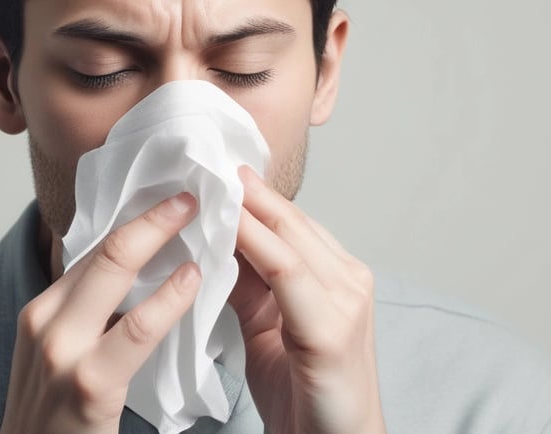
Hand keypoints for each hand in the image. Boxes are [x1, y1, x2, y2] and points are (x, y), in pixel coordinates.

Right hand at [0, 193, 201, 433]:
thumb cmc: (55, 416)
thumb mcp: (59, 353)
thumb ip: (90, 315)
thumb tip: (138, 277)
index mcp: (41, 310)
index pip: (91, 253)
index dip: (133, 223)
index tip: (166, 200)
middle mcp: (44, 320)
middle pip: (102, 250)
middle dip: (150, 215)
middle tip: (188, 193)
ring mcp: (62, 349)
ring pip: (115, 273)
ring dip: (160, 237)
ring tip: (196, 217)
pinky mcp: (88, 382)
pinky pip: (137, 328)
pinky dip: (169, 297)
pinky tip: (192, 280)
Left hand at [228, 166, 385, 433]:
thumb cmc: (303, 391)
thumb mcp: (268, 326)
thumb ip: (250, 285)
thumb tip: (217, 245)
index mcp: (336, 278)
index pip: (291, 222)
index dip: (251, 195)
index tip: (210, 168)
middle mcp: (348, 280)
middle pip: (291, 220)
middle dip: (246, 189)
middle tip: (202, 157)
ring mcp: (346, 302)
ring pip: (290, 237)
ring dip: (246, 207)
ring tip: (207, 180)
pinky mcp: (332, 329)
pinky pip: (286, 272)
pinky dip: (254, 244)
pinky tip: (225, 225)